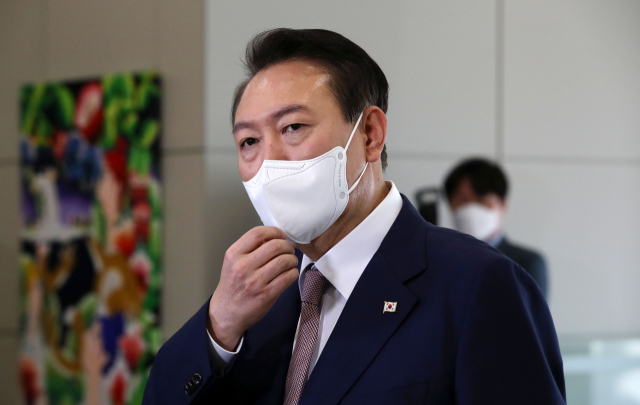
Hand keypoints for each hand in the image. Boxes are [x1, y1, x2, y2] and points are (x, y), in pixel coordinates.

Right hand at [208, 227, 298, 350]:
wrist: (225, 314)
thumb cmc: (232, 285)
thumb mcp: (233, 262)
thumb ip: (250, 249)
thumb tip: (275, 237)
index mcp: (233, 254)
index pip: (257, 233)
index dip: (275, 231)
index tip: (281, 236)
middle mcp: (243, 266)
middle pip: (275, 246)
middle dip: (287, 246)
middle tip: (289, 250)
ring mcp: (255, 281)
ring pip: (284, 260)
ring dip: (292, 259)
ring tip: (291, 261)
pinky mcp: (266, 295)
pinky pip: (288, 276)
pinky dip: (293, 272)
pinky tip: (290, 273)